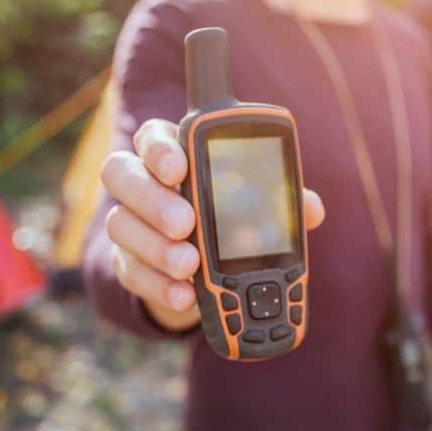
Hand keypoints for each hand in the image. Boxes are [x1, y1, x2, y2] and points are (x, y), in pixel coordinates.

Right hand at [100, 118, 325, 330]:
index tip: (180, 167)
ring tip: (189, 264)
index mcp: (173, 155)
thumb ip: (280, 201)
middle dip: (153, 199)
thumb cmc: (234, 219)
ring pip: (120, 225)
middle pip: (122, 174)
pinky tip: (185, 294)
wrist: (212, 272)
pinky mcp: (128, 263)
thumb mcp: (260, 207)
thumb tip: (311, 209)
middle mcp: (141, 183)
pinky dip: (159, 285)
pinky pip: (131, 271)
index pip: (153, 136)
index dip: (160, 148)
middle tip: (186, 222)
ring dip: (155, 246)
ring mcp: (130, 224)